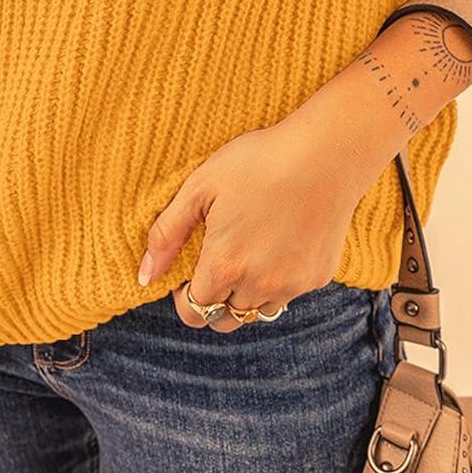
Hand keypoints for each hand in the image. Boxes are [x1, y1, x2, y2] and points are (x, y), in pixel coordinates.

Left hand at [137, 97, 389, 332]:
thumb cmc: (258, 161)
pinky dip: (278, 281)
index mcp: (225, 266)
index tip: (189, 273)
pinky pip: (289, 294)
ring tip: (247, 255)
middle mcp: (258, 285)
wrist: (326, 152)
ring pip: (257, 312)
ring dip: (245, 296)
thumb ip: (167, 234)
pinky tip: (278, 244)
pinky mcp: (317, 277)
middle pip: (225, 320)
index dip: (185, 296)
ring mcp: (292, 285)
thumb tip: (145, 276)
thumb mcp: (200, 187)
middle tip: (218, 262)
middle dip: (214, 299)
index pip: (194, 312)